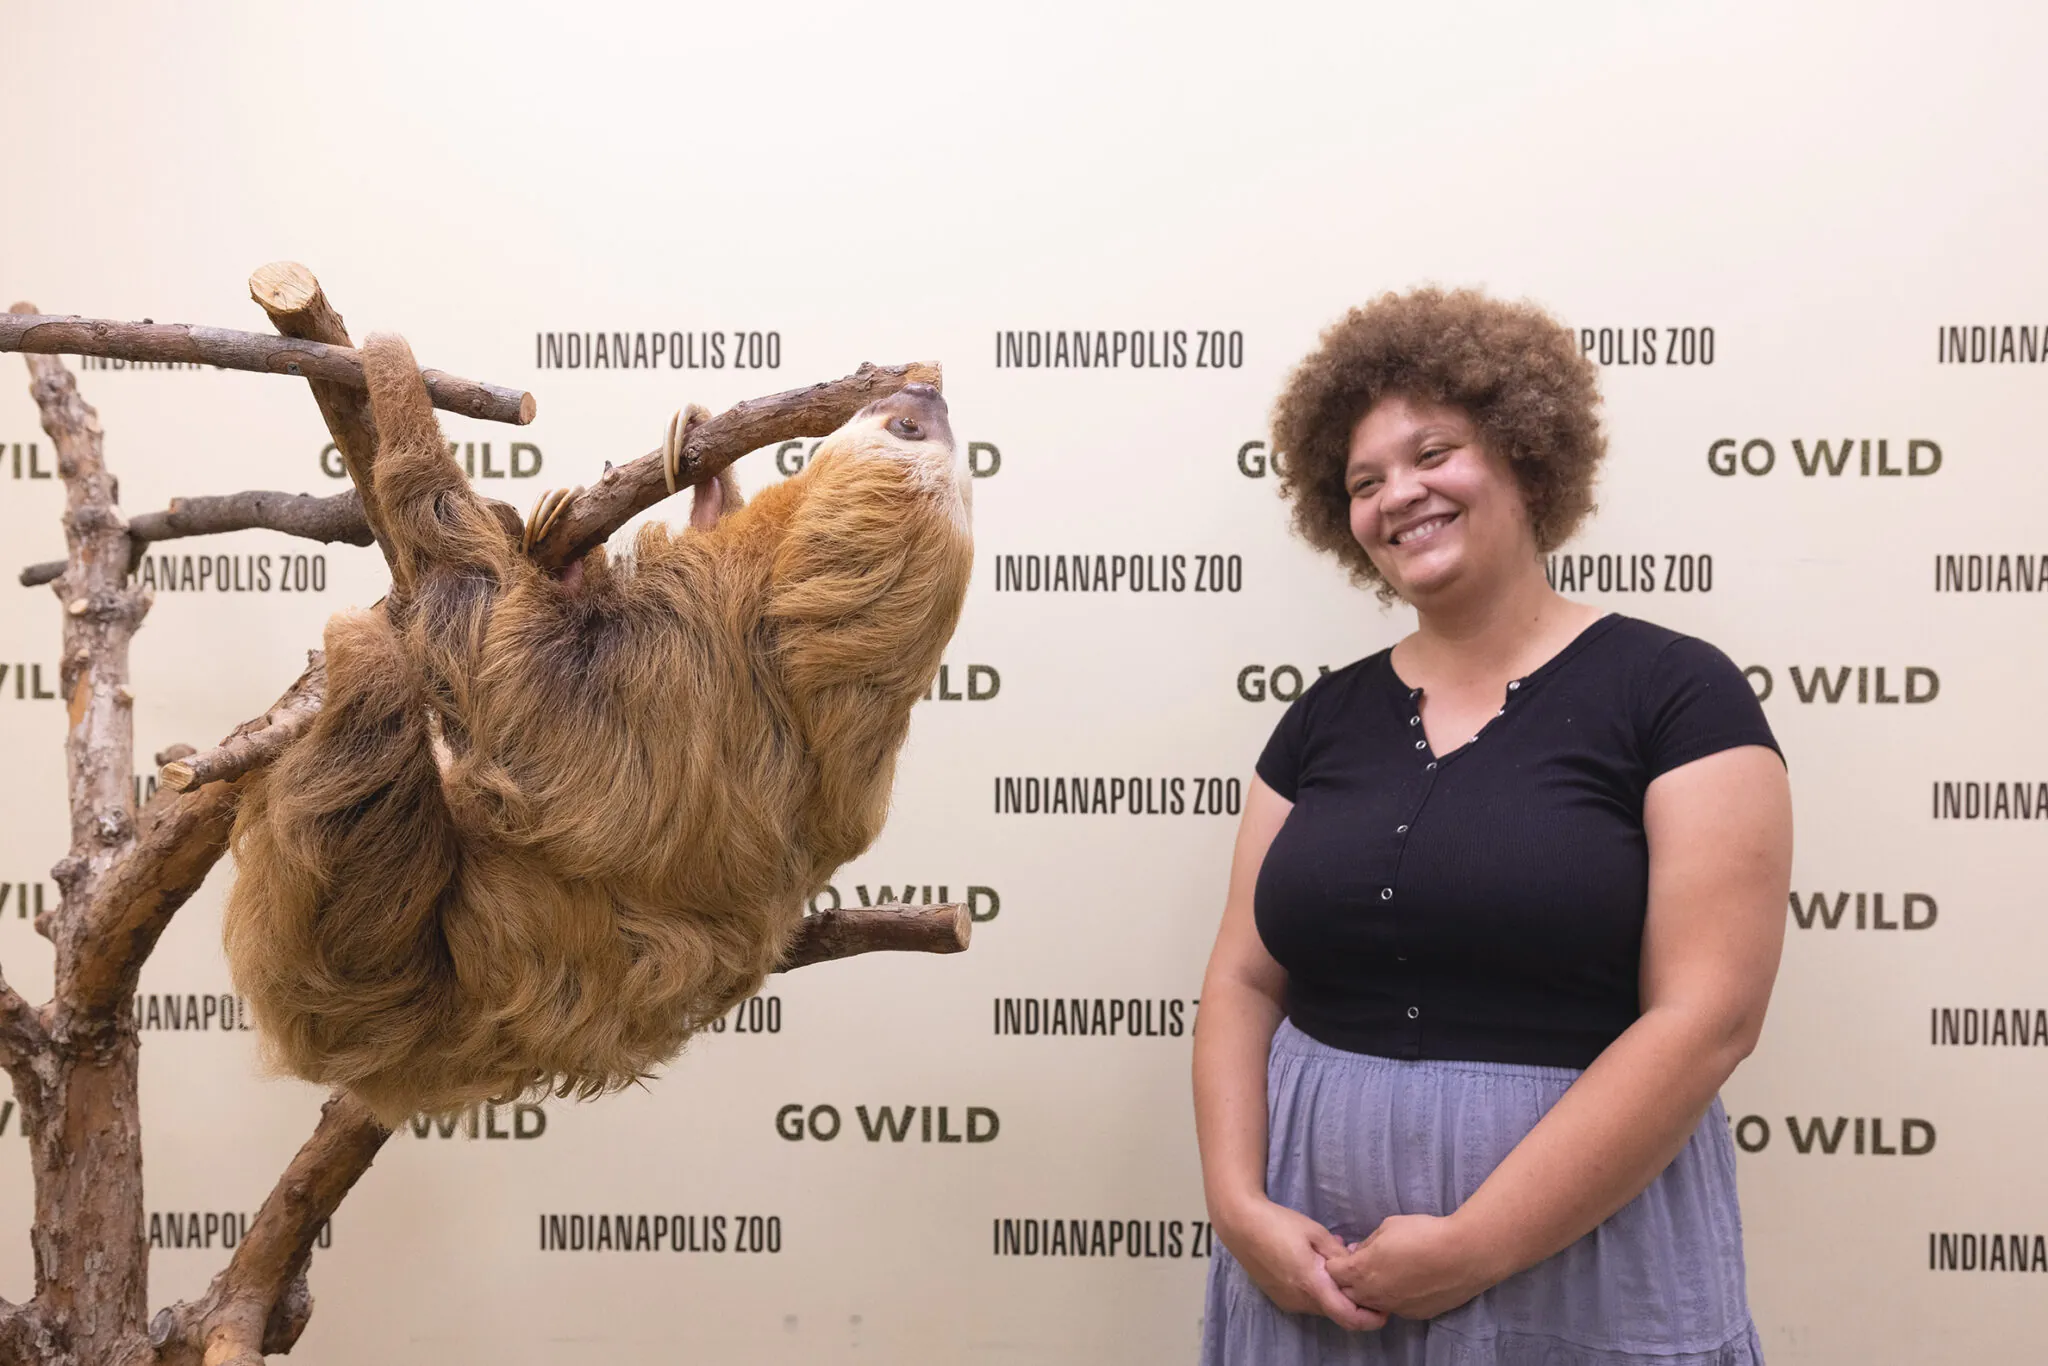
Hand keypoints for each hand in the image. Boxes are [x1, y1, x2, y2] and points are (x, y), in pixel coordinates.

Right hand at [1215, 1199, 1388, 1331]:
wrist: (1240, 1225)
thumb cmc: (1278, 1223)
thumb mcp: (1316, 1232)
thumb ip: (1339, 1254)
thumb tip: (1358, 1268)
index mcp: (1312, 1284)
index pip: (1347, 1317)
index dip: (1370, 1319)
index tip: (1384, 1310)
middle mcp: (1300, 1300)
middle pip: (1336, 1312)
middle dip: (1353, 1300)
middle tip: (1362, 1275)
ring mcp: (1288, 1302)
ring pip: (1322, 1306)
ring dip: (1334, 1293)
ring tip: (1336, 1263)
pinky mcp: (1280, 1298)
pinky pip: (1307, 1301)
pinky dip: (1318, 1290)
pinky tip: (1316, 1265)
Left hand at [1324, 1213, 1499, 1320]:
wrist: (1463, 1255)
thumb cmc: (1423, 1233)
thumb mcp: (1387, 1227)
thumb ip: (1367, 1243)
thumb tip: (1357, 1252)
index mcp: (1362, 1271)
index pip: (1332, 1272)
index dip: (1336, 1262)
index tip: (1346, 1253)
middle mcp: (1374, 1295)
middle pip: (1348, 1292)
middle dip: (1349, 1279)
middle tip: (1362, 1263)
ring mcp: (1395, 1307)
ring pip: (1372, 1303)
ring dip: (1371, 1290)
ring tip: (1387, 1271)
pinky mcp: (1415, 1314)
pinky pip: (1395, 1307)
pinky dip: (1394, 1296)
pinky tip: (1409, 1281)